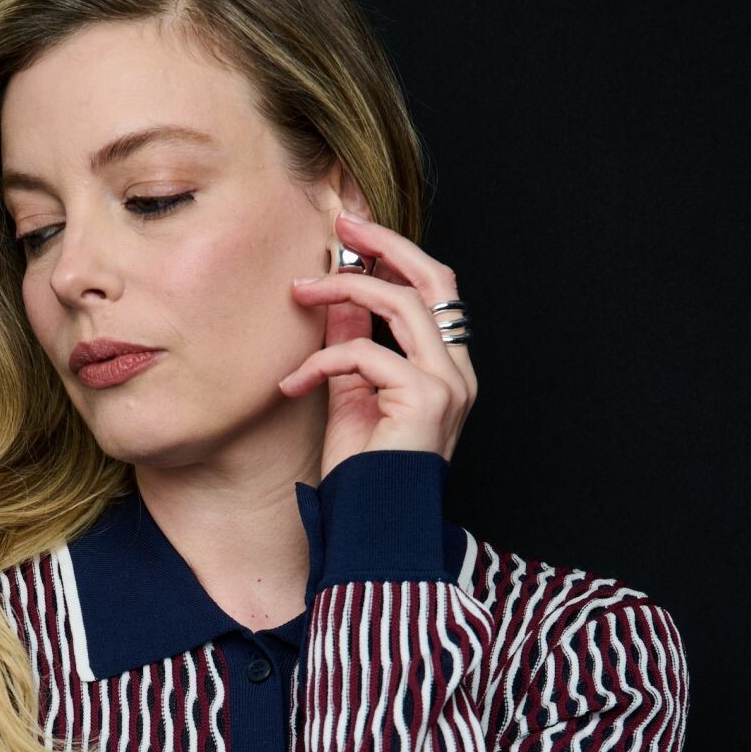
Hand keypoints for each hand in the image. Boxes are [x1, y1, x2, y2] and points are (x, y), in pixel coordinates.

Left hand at [278, 210, 476, 477]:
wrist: (370, 529)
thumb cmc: (362, 475)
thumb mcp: (350, 395)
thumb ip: (349, 345)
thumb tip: (335, 295)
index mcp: (446, 369)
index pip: (434, 291)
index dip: (396, 254)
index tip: (353, 233)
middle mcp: (457, 372)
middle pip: (435, 278)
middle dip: (387, 243)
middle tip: (342, 222)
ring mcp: (448, 384)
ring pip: (403, 303)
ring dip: (343, 288)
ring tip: (300, 292)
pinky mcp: (426, 398)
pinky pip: (366, 353)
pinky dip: (322, 361)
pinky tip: (293, 384)